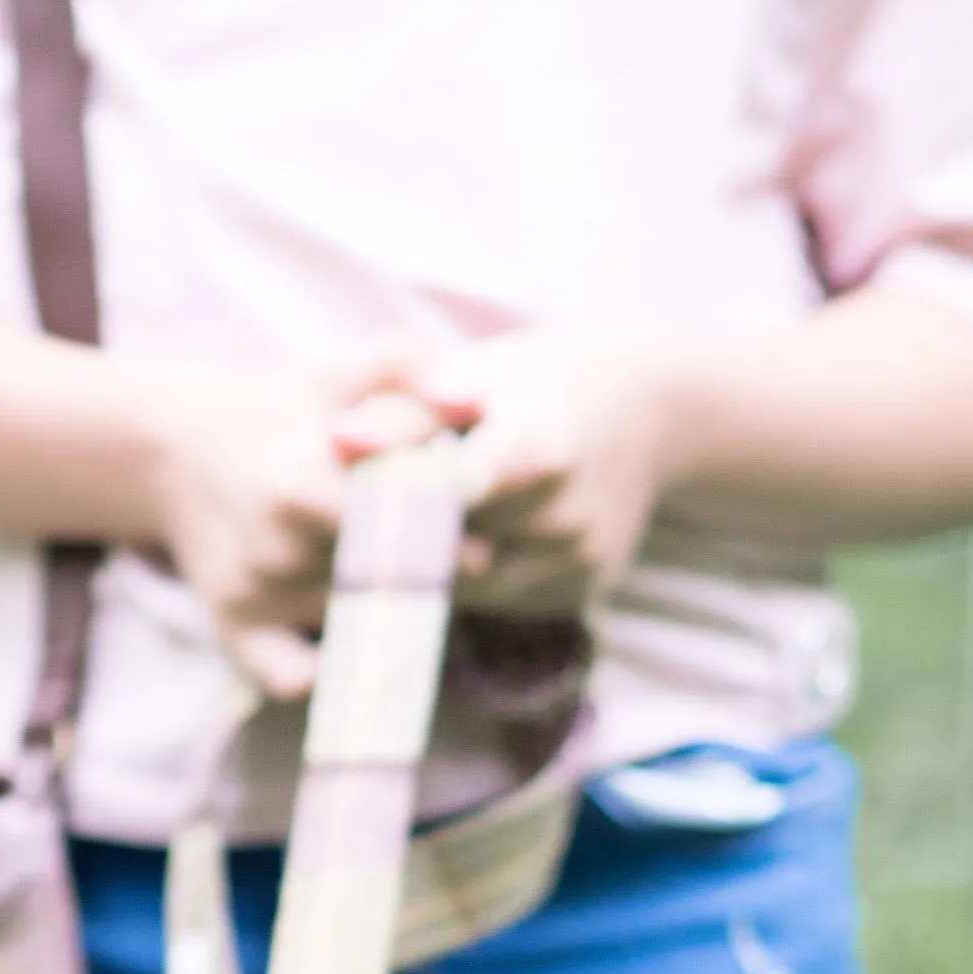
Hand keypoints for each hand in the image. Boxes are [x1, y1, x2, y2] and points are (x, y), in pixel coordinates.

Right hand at [132, 357, 446, 699]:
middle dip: (434, 574)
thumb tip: (477, 400)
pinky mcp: (235, 631)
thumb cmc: (283, 412)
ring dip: (400, 614)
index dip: (448, 525)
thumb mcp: (339, 375)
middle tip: (467, 560)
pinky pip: (293, 677)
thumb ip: (412, 371)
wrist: (176, 452)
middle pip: (389, 583)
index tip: (473, 523)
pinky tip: (354, 648)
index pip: (404, 522)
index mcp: (302, 484)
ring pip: (358, 624)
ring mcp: (255, 596)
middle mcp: (276, 549)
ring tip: (424, 585)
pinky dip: (324, 673)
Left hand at [335, 332, 674, 613]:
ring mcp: (576, 562)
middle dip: (386, 544)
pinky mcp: (580, 593)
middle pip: (448, 549)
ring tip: (387, 535)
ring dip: (421, 569)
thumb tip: (334, 442)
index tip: (338, 519)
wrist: (646, 413)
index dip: (396, 510)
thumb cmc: (540, 383)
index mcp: (540, 446)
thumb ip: (406, 413)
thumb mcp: (480, 374)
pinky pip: (498, 599)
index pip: (459, 491)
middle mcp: (565, 515)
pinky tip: (457, 545)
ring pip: (465, 586)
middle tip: (326, 532)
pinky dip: (465, 580)